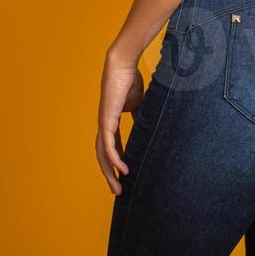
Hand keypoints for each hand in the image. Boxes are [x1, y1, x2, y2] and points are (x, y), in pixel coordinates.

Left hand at [96, 45, 144, 194]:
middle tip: (118, 190)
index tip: (125, 175)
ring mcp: (104, 123)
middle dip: (110, 174)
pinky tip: (122, 169)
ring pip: (102, 154)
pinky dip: (114, 158)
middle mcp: (104, 125)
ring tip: (118, 187)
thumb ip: (141, 116)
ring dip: (109, 172)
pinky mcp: (106, 120)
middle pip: (103, 155)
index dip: (117, 162)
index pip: (112, 147)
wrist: (122, 65)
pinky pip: (108, 144)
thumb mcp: (139, 103)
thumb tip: (151, 127)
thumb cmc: (130, 79)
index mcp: (111, 121)